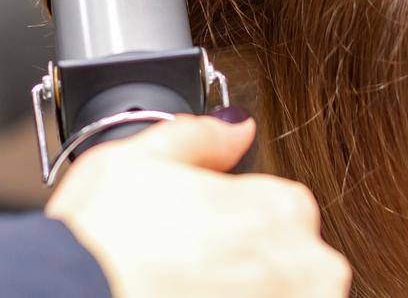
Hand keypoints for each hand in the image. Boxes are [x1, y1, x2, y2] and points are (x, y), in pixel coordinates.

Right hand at [46, 112, 350, 297]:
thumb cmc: (101, 244)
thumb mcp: (135, 159)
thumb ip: (200, 137)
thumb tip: (235, 127)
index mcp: (282, 207)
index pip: (279, 210)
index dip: (231, 221)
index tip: (196, 237)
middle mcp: (307, 265)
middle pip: (287, 262)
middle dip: (244, 266)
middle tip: (187, 271)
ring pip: (283, 297)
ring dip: (247, 294)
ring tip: (187, 293)